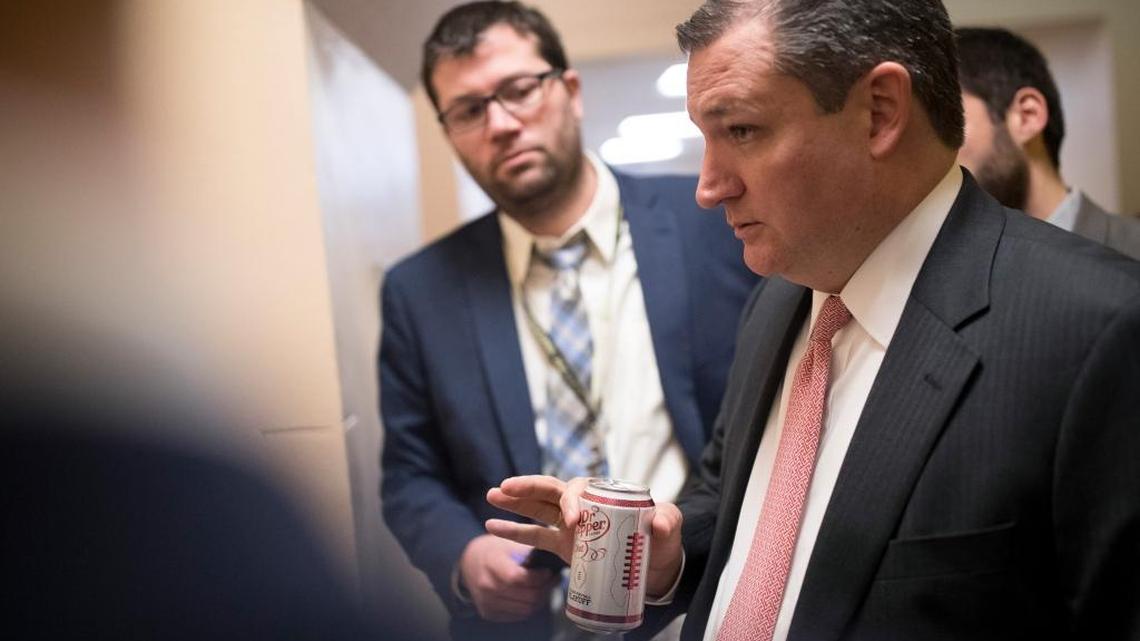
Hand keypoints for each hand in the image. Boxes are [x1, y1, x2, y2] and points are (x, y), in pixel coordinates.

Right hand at [457, 534, 556, 621]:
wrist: (470, 561)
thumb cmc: (494, 549)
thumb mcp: (509, 542)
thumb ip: (529, 550)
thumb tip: (553, 556)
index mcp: (491, 564)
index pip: (519, 578)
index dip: (539, 578)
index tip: (548, 571)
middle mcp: (487, 586)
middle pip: (526, 597)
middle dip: (545, 589)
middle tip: (553, 580)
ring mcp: (486, 602)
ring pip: (526, 609)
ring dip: (540, 600)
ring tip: (546, 587)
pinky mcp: (488, 613)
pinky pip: (518, 616)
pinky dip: (529, 607)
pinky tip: (533, 595)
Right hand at [486, 475, 684, 597]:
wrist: (658, 568)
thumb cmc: (663, 542)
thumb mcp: (671, 527)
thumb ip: (668, 521)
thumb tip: (656, 522)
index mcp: (604, 496)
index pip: (578, 490)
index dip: (571, 502)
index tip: (573, 521)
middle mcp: (584, 506)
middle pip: (550, 491)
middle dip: (528, 488)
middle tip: (506, 487)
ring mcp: (571, 526)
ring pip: (537, 508)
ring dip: (515, 503)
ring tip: (491, 496)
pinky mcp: (564, 545)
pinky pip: (535, 535)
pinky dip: (513, 531)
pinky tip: (491, 526)